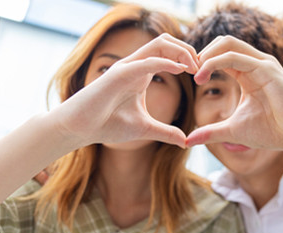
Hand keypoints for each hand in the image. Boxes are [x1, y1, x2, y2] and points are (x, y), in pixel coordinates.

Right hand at [54, 34, 198, 147]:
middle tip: (202, 69)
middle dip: (189, 51)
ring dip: (181, 52)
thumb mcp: (144, 129)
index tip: (202, 76)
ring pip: (159, 44)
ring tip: (194, 68)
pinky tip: (180, 70)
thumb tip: (185, 140)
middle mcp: (136, 66)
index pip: (169, 54)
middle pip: (167, 43)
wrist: (79, 128)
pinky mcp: (119, 74)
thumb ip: (165, 132)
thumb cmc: (106, 125)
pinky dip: (165, 62)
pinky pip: (146, 61)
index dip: (188, 60)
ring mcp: (127, 67)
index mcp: (142, 74)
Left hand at [185, 36, 282, 153]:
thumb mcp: (233, 131)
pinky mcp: (267, 69)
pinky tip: (202, 77)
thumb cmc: (272, 132)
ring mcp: (262, 64)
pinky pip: (235, 57)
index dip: (201, 62)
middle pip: (223, 42)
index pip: (220, 55)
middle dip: (201, 53)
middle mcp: (255, 64)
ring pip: (227, 44)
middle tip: (185, 70)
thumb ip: (211, 132)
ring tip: (194, 73)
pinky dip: (215, 62)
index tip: (186, 77)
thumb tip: (187, 141)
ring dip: (206, 55)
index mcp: (247, 73)